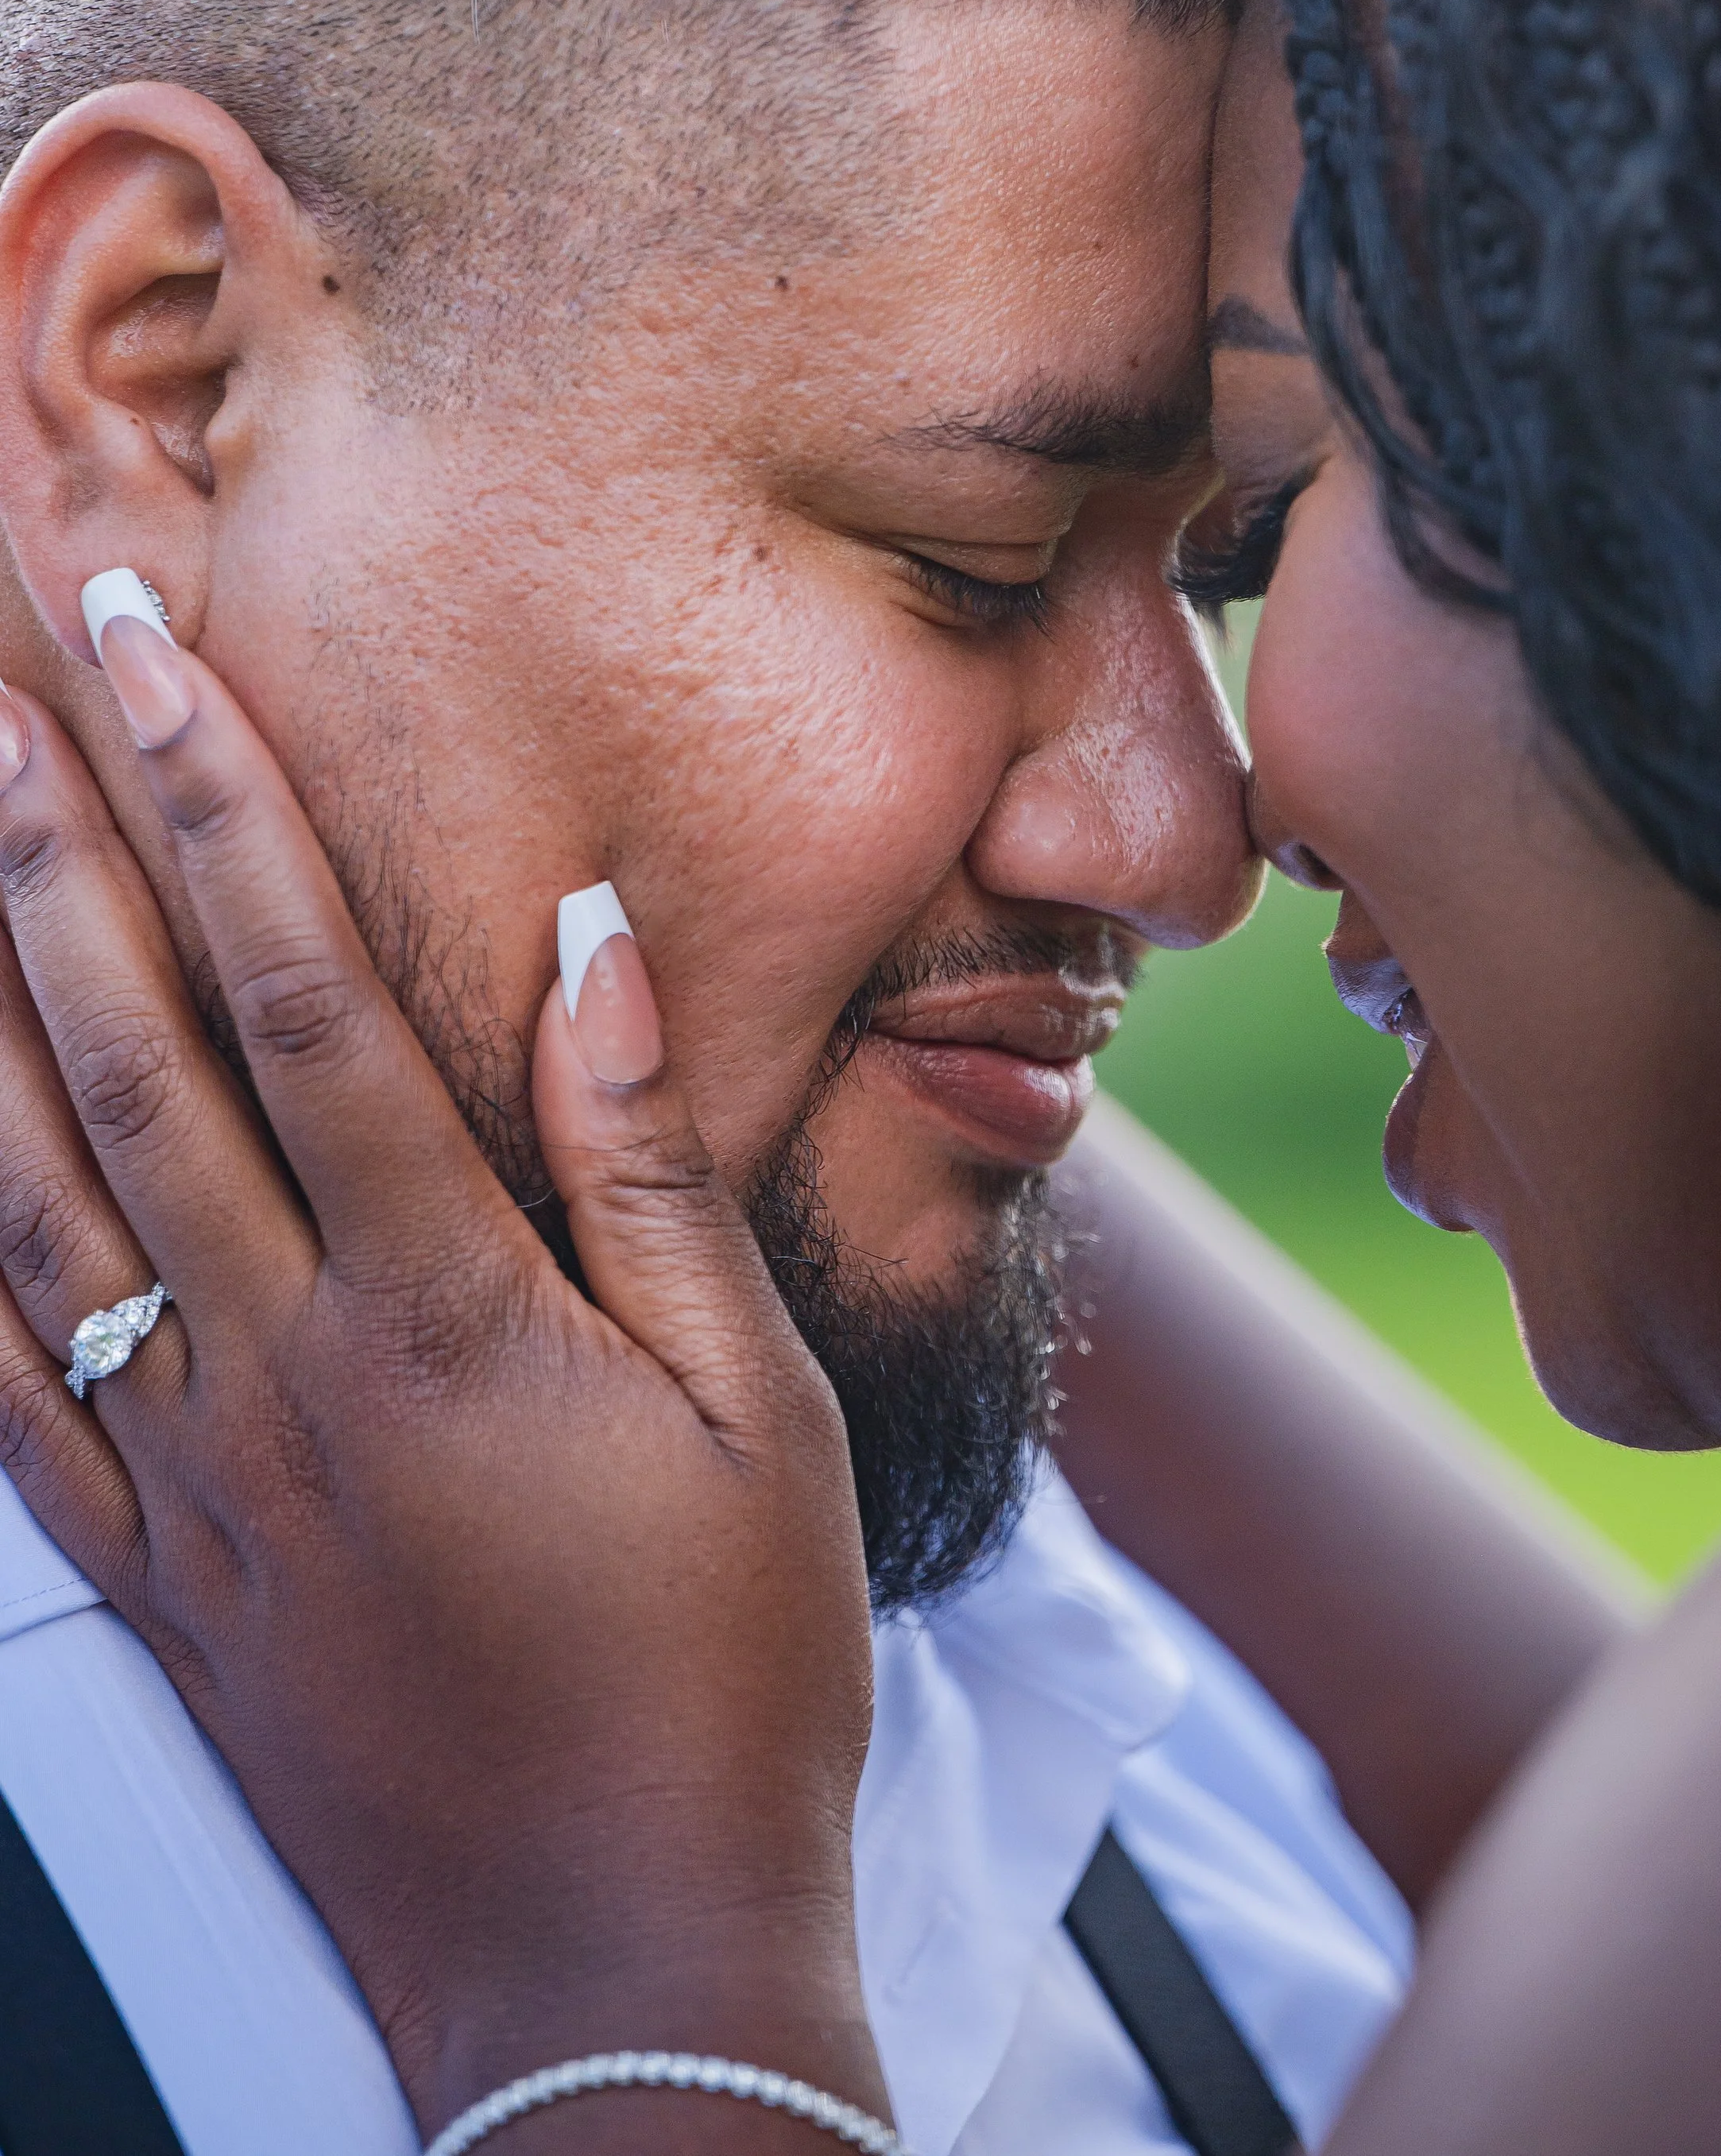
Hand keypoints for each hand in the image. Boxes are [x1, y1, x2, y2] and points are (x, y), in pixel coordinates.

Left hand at [0, 613, 885, 2145]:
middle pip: (134, 1057)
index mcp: (449, 1309)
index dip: (216, 803)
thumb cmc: (723, 1675)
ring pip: (35, 1200)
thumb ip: (647, 1164)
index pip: (303, 993)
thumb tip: (594, 951)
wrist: (615, 1963)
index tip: (146, 651)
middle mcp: (292, 1369)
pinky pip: (10, 1393)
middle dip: (52, 843)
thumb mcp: (752, 1402)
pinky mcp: (164, 1578)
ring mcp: (203, 1478)